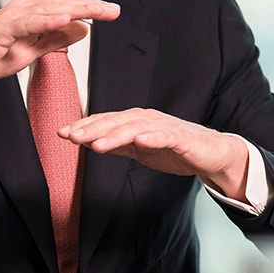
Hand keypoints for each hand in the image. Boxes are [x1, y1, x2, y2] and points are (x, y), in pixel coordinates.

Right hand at [0, 0, 120, 126]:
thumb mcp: (32, 51)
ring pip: (50, 9)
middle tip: (114, 10)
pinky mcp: (2, 27)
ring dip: (75, 9)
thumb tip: (83, 30)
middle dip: (90, 6)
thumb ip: (56, 40)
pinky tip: (66, 18)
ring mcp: (12, 15)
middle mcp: (23, 8)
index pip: (65, 8)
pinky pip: (29, 22)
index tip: (112, 11)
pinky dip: (48, 19)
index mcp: (31, 13)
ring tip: (98, 10)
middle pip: (62, 4)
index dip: (90, 9)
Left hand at [58, 108, 249, 201]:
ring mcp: (165, 126)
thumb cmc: (176, 149)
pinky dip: (153, 137)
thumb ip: (118, 145)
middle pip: (116, 121)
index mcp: (136, 121)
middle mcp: (148, 119)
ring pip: (136, 127)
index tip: (61, 133)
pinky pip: (166, 135)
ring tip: (97, 145)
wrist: (212, 154)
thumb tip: (90, 143)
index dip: (84, 126)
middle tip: (71, 136)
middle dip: (93, 128)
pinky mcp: (182, 137)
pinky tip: (140, 140)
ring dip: (116, 135)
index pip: (106, 121)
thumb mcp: (140, 149)